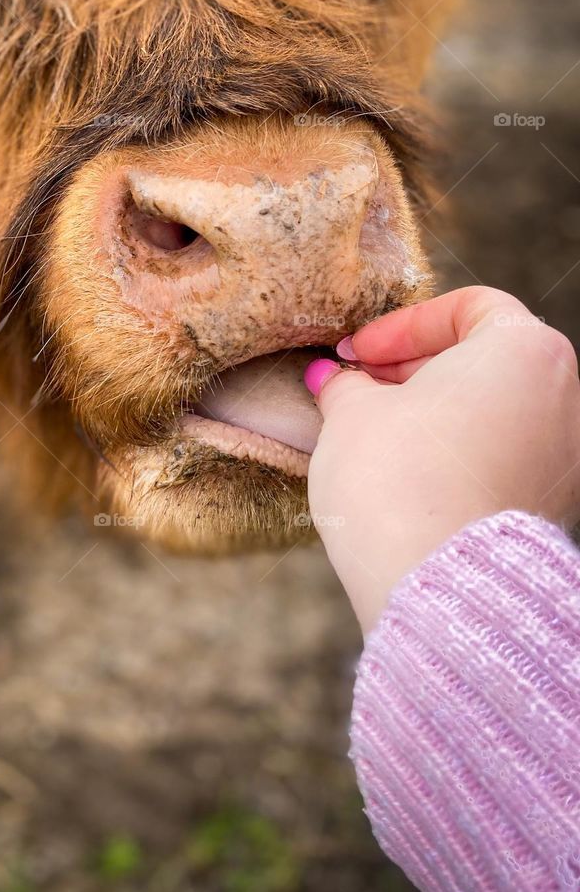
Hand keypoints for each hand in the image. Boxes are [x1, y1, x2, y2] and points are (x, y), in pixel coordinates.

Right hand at [304, 286, 579, 633]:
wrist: (434, 583)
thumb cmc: (397, 478)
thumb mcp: (352, 412)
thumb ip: (346, 384)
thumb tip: (335, 380)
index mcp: (526, 350)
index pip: (468, 308)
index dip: (403, 326)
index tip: (358, 355)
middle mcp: (564, 397)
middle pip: (486, 360)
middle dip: (416, 369)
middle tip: (359, 389)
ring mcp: (564, 455)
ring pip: (494, 410)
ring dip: (434, 412)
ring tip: (374, 433)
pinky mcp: (550, 504)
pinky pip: (501, 457)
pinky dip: (457, 452)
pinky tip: (403, 473)